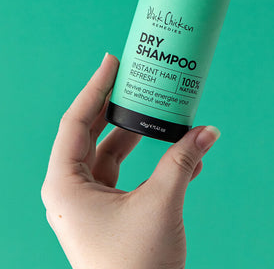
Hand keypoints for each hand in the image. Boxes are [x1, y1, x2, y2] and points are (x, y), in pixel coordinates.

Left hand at [41, 53, 219, 268]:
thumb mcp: (161, 205)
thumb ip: (183, 162)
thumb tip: (208, 132)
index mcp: (65, 185)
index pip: (76, 122)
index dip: (95, 87)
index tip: (112, 61)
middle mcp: (71, 190)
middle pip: (91, 133)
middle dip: (114, 105)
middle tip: (133, 77)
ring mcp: (88, 201)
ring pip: (110, 153)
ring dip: (136, 133)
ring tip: (156, 108)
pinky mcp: (107, 211)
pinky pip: (123, 173)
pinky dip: (146, 159)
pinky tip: (173, 148)